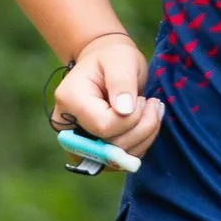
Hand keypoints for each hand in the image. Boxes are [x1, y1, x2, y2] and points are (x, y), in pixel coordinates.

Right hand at [53, 31, 165, 160]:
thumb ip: (122, 82)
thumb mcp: (121, 60)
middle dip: (142, 129)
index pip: (103, 126)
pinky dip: (139, 146)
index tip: (144, 99)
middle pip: (109, 147)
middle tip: (153, 104)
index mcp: (69, 99)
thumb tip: (124, 111)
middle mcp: (67, 126)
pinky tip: (145, 125)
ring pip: (116, 159)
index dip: (131, 119)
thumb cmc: (113, 58)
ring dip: (144, 138)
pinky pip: (119, 161)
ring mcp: (77, 142)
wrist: (106, 67)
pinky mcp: (91, 152)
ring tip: (152, 111)